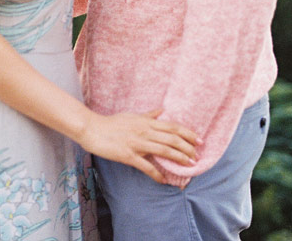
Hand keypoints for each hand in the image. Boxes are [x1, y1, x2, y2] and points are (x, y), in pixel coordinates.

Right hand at [77, 108, 198, 184]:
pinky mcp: (128, 155)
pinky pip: (146, 166)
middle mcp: (144, 131)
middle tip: (197, 156)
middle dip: (188, 147)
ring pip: (164, 150)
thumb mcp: (131, 115)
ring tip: (189, 165)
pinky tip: (164, 180)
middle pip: (172, 138)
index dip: (187, 133)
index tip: (199, 140)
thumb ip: (148, 115)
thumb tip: (161, 110)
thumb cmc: (111, 122)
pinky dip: (157, 174)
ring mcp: (137, 143)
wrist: (92, 129)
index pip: (172, 126)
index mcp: (146, 122)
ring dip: (179, 158)